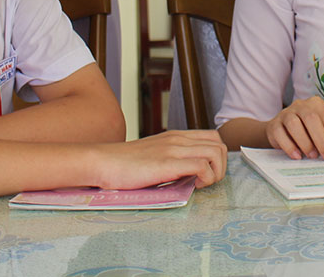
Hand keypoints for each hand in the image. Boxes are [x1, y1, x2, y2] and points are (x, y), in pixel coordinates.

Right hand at [94, 130, 227, 188]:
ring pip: (216, 153)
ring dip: (215, 173)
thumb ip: (172, 159)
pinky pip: (202, 166)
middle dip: (220, 166)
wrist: (103, 162)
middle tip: (206, 181)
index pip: (213, 137)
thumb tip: (189, 174)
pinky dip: (205, 178)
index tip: (205, 173)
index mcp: (176, 136)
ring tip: (200, 184)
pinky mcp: (168, 163)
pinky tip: (192, 186)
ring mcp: (174, 148)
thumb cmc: (124, 165)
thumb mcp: (154, 155)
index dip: (216, 157)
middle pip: (219, 144)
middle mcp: (178, 138)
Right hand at [267, 96, 323, 161]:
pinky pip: (279, 134)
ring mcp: (286, 113)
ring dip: (305, 142)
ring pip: (294, 124)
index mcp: (316, 105)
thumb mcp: (322, 132)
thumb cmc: (308, 132)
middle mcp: (301, 105)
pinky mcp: (274, 124)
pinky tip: (297, 156)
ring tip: (312, 156)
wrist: (281, 131)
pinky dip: (289, 146)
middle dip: (321, 140)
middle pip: (311, 119)